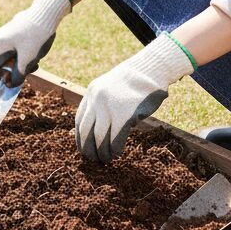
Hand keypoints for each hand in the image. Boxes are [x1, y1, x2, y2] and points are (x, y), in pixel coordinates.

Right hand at [0, 0, 71, 86]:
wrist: (46, 13)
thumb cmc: (37, 37)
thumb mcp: (28, 60)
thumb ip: (17, 75)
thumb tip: (9, 85)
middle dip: (3, 71)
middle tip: (19, 76)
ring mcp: (3, 33)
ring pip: (3, 54)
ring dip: (14, 64)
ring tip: (35, 65)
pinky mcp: (11, 30)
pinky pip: (10, 47)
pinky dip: (18, 55)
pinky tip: (34, 55)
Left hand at [75, 35, 194, 163]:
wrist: (150, 70)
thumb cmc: (133, 83)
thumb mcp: (110, 88)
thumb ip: (101, 104)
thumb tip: (96, 130)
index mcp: (92, 93)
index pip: (80, 120)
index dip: (80, 137)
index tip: (84, 148)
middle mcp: (97, 100)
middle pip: (86, 130)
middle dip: (88, 148)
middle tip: (92, 159)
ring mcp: (110, 107)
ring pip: (99, 137)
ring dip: (102, 152)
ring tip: (106, 159)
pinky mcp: (124, 114)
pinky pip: (115, 137)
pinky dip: (114, 148)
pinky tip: (117, 153)